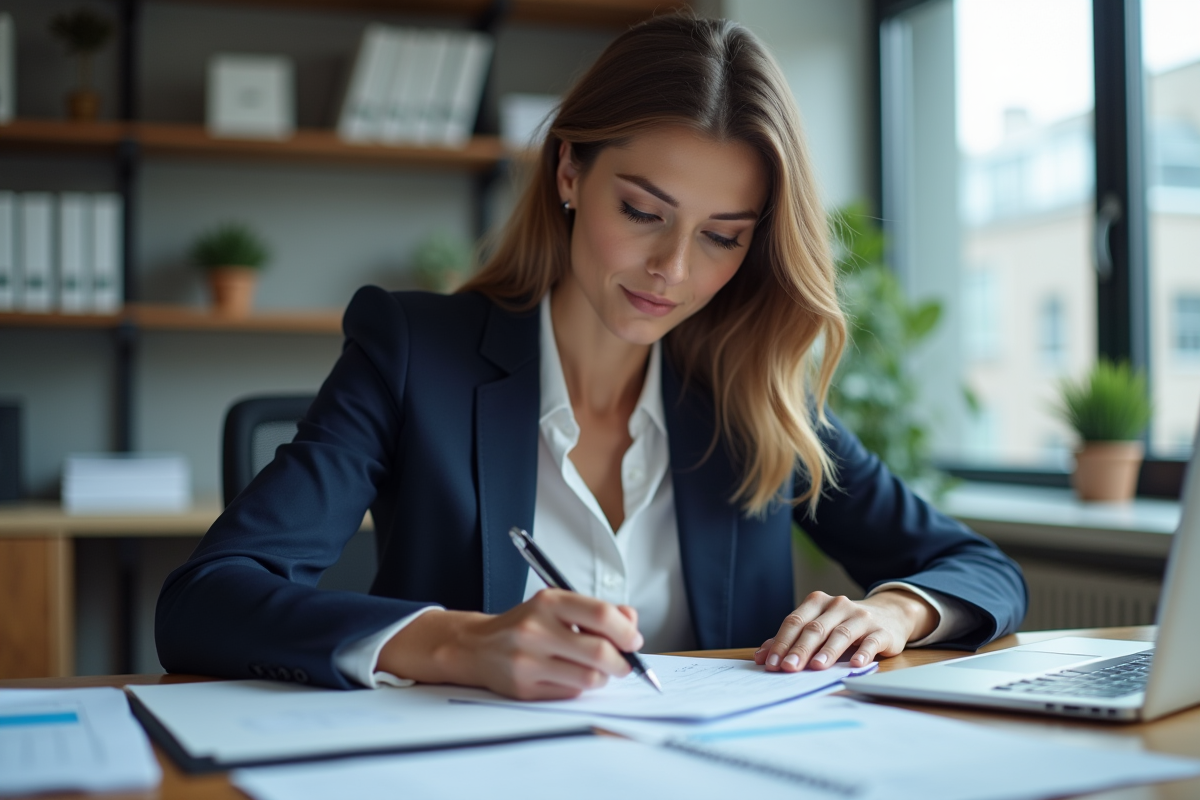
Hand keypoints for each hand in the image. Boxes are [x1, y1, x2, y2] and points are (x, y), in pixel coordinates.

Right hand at [377, 589, 642, 699]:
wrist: (477, 646)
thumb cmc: (525, 625)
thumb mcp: (557, 605)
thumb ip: (596, 611)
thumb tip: (631, 622)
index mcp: (548, 602)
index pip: (600, 614)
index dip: (626, 630)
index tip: (633, 640)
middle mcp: (536, 629)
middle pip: (599, 652)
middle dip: (621, 662)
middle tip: (624, 663)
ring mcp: (529, 660)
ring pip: (589, 678)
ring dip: (603, 677)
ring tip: (596, 670)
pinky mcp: (525, 687)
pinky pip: (571, 692)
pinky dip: (580, 687)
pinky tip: (570, 676)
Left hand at [753, 590, 936, 672]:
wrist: (889, 614)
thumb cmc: (844, 624)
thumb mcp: (818, 626)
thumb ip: (790, 639)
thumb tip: (762, 656)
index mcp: (817, 602)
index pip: (795, 621)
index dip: (781, 642)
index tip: (771, 663)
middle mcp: (838, 605)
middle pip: (815, 628)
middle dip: (800, 649)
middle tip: (789, 668)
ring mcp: (861, 616)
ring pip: (840, 634)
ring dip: (827, 652)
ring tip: (816, 667)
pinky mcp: (881, 631)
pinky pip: (870, 642)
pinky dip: (862, 653)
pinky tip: (855, 665)